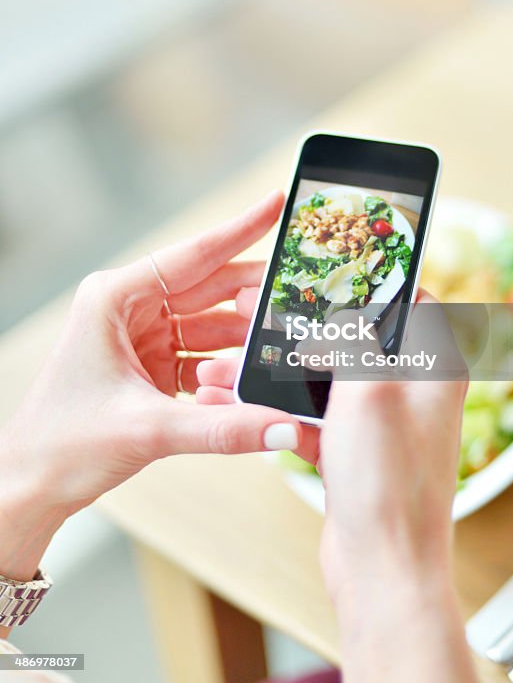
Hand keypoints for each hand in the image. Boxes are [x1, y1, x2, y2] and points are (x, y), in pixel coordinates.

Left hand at [0, 191, 316, 612]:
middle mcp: (129, 308)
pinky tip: (258, 372)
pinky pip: (203, 353)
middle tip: (305, 288)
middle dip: (257, 291)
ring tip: (290, 336)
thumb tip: (284, 427)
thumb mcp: (147, 430)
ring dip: (247, 334)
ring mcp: (141, 336)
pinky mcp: (150, 366)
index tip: (278, 204)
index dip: (241, 230)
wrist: (30, 486)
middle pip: (209, 286)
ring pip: (210, 322)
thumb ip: (222, 429)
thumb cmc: (62, 445)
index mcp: (115, 298)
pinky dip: (230, 365)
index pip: (193, 255)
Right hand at [198, 291, 475, 681]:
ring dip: (276, 371)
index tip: (322, 269)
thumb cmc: (390, 483)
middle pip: (354, 337)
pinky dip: (276, 412)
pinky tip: (232, 406)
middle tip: (252, 311)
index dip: (368, 282)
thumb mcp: (369, 390)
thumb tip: (342, 309)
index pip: (409, 301)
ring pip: (325, 378)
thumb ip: (355, 338)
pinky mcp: (355, 452)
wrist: (384, 572)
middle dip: (301, 326)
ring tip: (224, 366)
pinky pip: (312, 418)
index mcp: (433, 365)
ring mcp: (381, 423)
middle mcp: (412, 389)